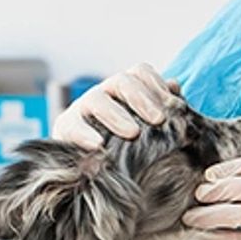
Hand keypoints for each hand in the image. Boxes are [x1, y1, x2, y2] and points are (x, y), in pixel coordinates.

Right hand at [51, 63, 180, 149]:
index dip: (157, 84)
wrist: (87, 167)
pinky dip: (85, 135)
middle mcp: (104, 93)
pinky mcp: (65, 127)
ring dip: (117, 115)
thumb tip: (175, 86)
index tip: (173, 105)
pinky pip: (72, 126)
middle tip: (159, 120)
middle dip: (142, 99)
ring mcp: (83, 108)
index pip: (140, 73)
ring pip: (97, 100)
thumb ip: (160, 107)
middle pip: (122, 82)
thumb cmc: (123, 143)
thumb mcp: (144, 126)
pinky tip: (99, 146)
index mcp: (124, 89)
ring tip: (133, 133)